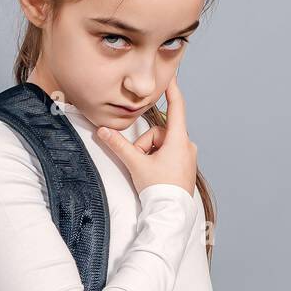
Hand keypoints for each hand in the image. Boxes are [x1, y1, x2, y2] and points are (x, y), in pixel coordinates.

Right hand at [95, 74, 197, 197]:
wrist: (170, 214)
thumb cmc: (159, 190)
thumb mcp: (136, 164)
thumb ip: (119, 146)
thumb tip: (103, 132)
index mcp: (178, 140)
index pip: (176, 107)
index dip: (172, 90)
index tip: (171, 76)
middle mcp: (186, 145)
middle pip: (160, 132)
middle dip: (145, 144)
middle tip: (139, 160)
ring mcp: (187, 157)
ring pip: (162, 145)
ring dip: (150, 153)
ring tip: (147, 170)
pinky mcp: (185, 166)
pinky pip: (168, 155)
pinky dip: (157, 160)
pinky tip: (155, 174)